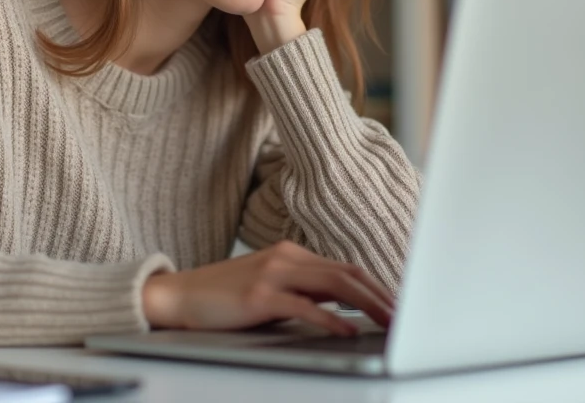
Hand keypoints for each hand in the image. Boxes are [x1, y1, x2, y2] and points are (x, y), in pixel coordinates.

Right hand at [141, 240, 392, 334]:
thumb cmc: (224, 297)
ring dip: (367, 304)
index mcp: (291, 254)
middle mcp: (286, 257)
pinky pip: (304, 305)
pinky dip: (330, 318)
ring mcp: (273, 273)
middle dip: (381, 294)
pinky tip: (347, 330)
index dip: (376, 286)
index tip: (398, 305)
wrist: (178, 295)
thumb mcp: (269, 287)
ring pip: (333, 284)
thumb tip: (341, 305)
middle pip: (347, 273)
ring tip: (388, 321)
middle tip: (405, 315)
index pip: (345, 268)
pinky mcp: (259, 295)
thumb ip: (303, 291)